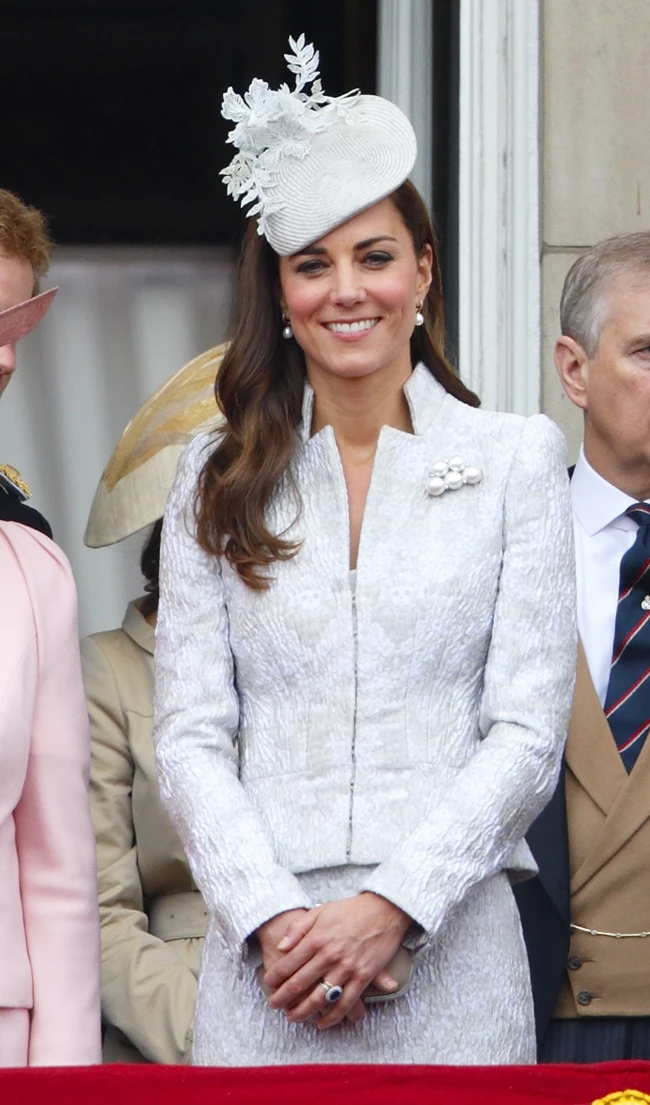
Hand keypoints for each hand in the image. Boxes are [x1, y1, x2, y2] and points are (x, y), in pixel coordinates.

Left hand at [263, 892, 410, 1028]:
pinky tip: (321, 1022)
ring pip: (319, 998)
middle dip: (282, 997)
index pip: (289, 963)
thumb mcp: (320, 911)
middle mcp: (329, 955)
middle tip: (274, 1004)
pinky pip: (345, 1003)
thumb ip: (298, 928)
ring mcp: (347, 968)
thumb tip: (281, 947)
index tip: (268, 984)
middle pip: (300, 983)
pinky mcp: (363, 977)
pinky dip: (332, 1017)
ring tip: (292, 1017)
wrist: (384, 910)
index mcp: (317, 938)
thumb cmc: (350, 910)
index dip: (275, 977)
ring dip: (302, 1011)